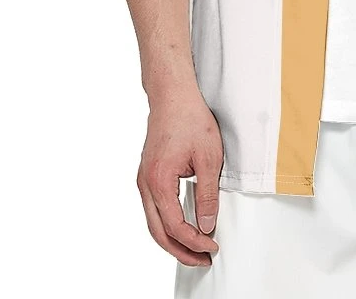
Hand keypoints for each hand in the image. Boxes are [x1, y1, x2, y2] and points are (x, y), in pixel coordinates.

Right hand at [136, 89, 223, 265]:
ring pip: (154, 222)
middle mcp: (145, 184)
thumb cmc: (190, 119)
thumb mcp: (208, 157)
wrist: (173, 95)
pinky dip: (167, 223)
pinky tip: (183, 227)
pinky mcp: (148, 174)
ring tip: (195, 249)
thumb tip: (206, 225)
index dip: (194, 241)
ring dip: (173, 239)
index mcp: (158, 181)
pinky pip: (154, 208)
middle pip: (158, 231)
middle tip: (203, 260)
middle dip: (180, 250)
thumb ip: (207, 194)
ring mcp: (143, 179)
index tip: (212, 247)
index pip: (175, 225)